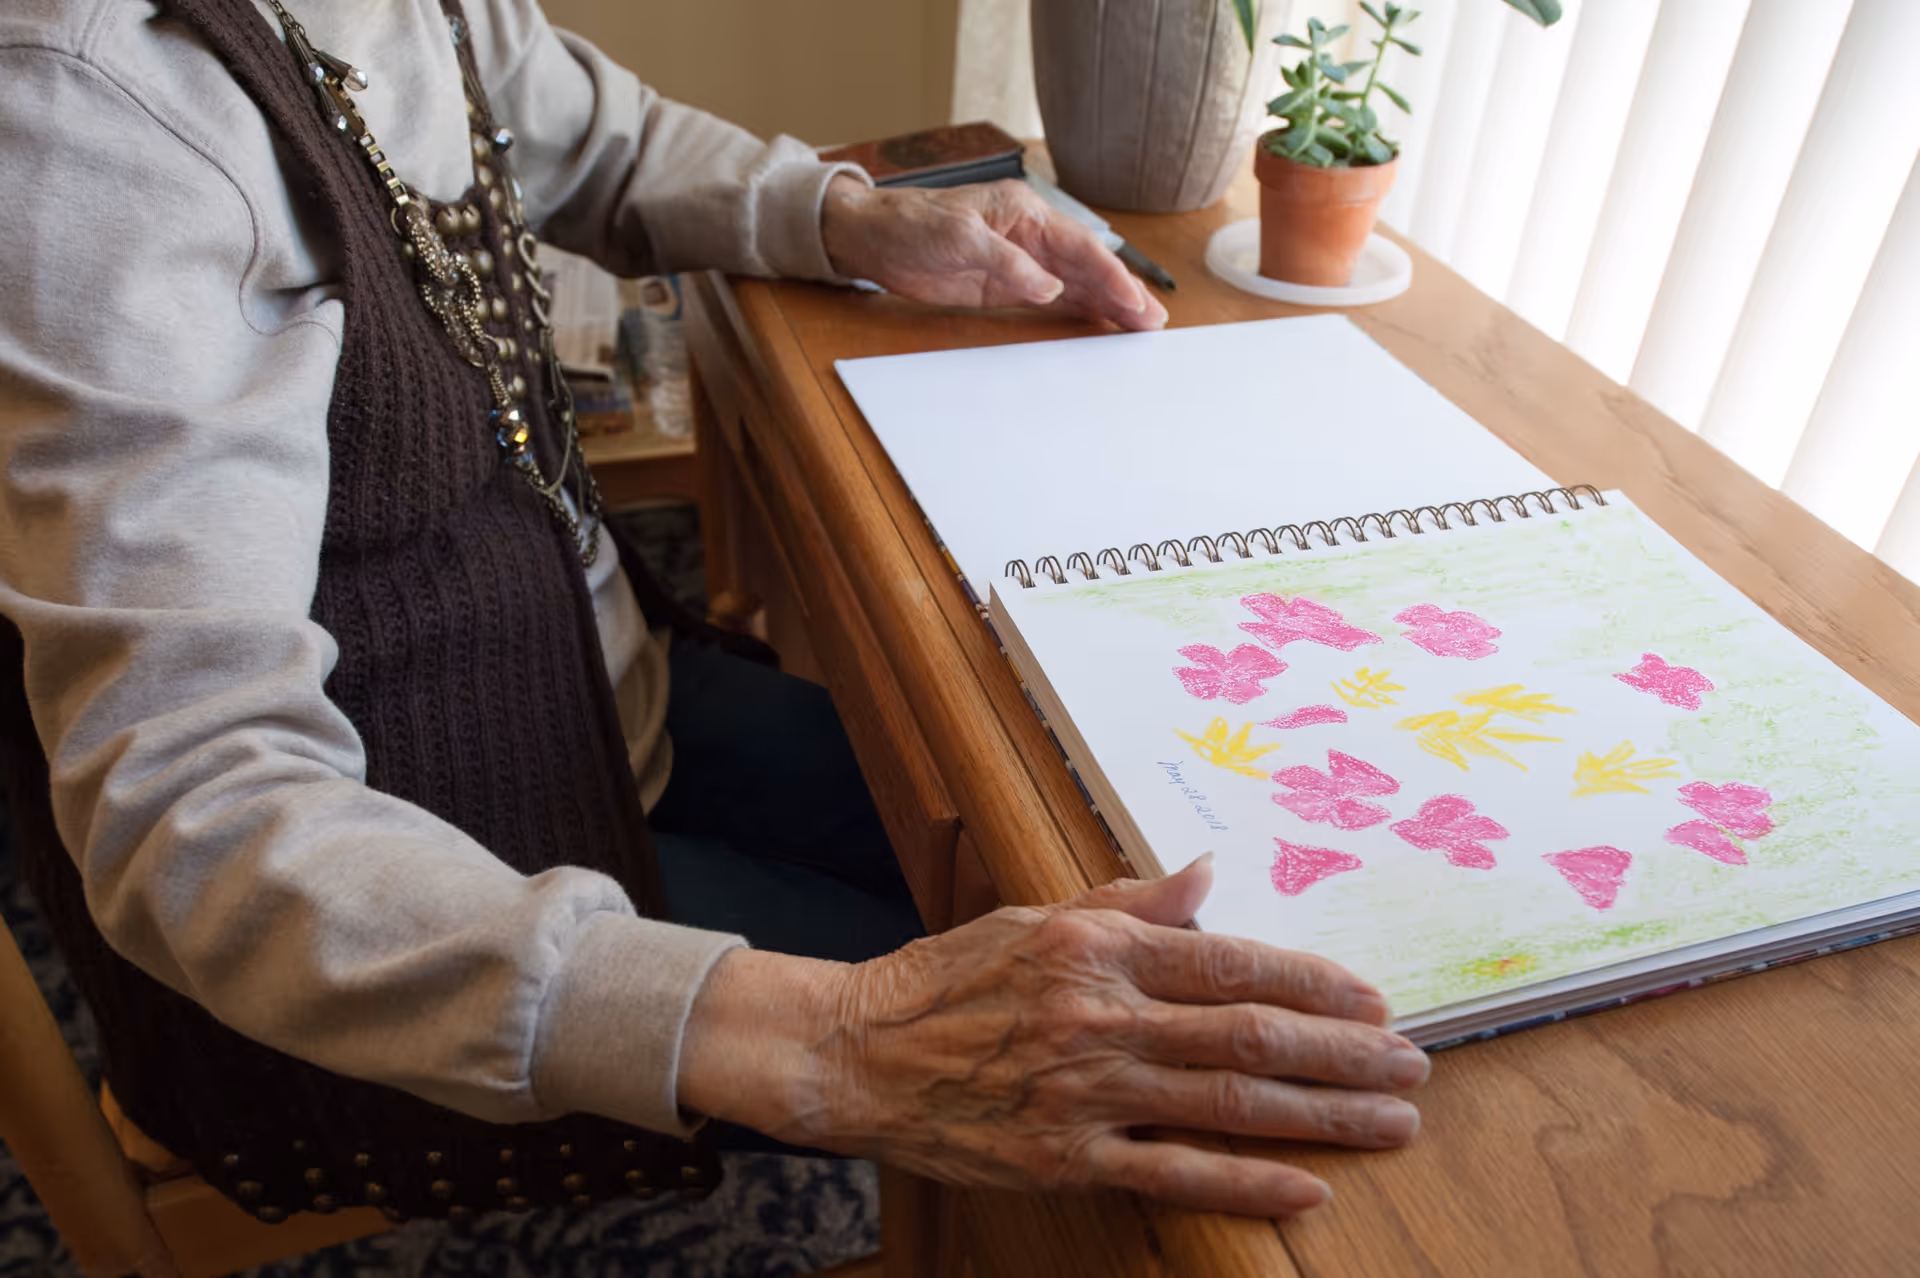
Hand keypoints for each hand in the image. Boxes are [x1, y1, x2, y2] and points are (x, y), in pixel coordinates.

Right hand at [678, 856, 1427, 1216]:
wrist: (855, 1053)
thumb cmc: (945, 980)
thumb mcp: (1032, 917)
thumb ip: (1128, 904)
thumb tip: (1207, 877)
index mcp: (1098, 950)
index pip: (1233, 964)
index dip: (1314, 983)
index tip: (1372, 999)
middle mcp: (1103, 1018)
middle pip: (1253, 1039)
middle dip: (1346, 1053)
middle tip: (1412, 1065)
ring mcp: (1087, 1095)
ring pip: (1231, 1107)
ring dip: (1324, 1115)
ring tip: (1391, 1121)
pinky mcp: (1066, 1160)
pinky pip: (1175, 1175)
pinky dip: (1249, 1183)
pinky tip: (1310, 1186)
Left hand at [819, 175, 1168, 331]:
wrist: (872, 238)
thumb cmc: (911, 226)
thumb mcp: (958, 239)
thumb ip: (1007, 263)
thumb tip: (1050, 287)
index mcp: (1024, 214)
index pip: (1080, 247)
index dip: (1112, 275)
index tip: (1135, 301)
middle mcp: (1029, 236)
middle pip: (1086, 267)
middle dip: (1122, 294)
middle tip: (1154, 323)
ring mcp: (1019, 262)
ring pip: (1074, 286)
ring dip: (1106, 307)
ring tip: (1138, 329)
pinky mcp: (1004, 286)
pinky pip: (1050, 302)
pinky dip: (1077, 314)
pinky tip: (1099, 328)